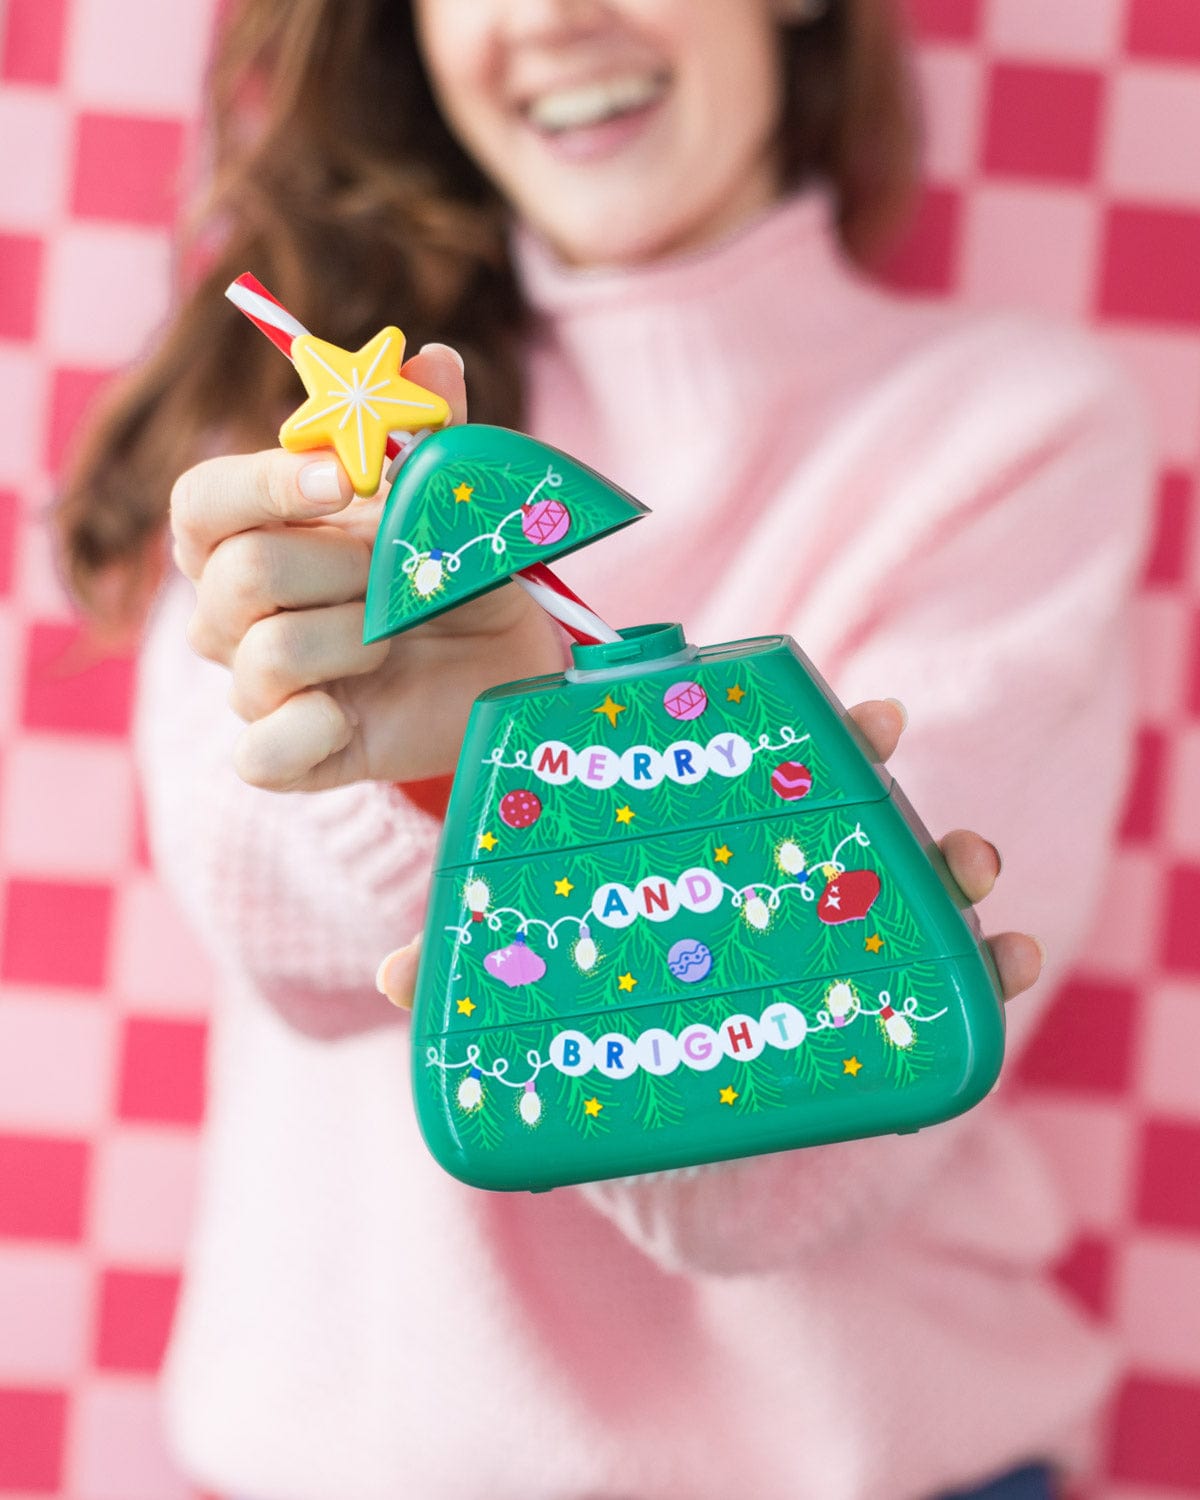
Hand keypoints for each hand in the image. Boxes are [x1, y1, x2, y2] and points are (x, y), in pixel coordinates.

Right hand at [170, 345, 564, 790]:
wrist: (504, 660)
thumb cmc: (453, 566)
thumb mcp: (447, 497)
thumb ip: (431, 432)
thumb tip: (432, 359)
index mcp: (246, 534)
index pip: (202, 502)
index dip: (265, 486)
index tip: (346, 478)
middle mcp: (229, 612)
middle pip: (240, 577)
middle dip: (344, 569)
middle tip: (403, 573)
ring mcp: (254, 686)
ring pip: (267, 655)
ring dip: (358, 638)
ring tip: (399, 635)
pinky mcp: (285, 756)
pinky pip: (263, 753)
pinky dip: (317, 728)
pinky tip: (360, 711)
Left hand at [375, 698, 1044, 1007]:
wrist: (660, 1121)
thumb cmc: (606, 1022)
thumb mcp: (543, 988)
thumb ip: (478, 969)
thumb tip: (392, 972)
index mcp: (715, 853)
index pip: (769, 779)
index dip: (815, 738)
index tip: (854, 709)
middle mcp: (782, 886)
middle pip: (850, 818)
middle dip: (888, 781)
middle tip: (898, 754)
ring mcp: (827, 945)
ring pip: (905, 890)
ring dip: (949, 865)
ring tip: (975, 868)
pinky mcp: (861, 1013)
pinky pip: (934, 981)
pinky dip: (981, 968)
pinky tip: (1010, 961)